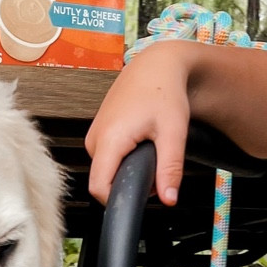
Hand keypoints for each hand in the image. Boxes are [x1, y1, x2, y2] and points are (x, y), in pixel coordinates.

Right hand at [85, 44, 195, 204]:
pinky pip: (106, 158)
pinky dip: (123, 159)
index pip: (99, 188)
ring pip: (106, 171)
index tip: (141, 197)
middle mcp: (95, 138)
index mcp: (109, 139)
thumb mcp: (173, 132)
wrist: (156, 66)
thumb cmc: (163, 91)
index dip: (120, 200)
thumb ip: (170, 168)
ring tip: (149, 149)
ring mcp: (94, 134)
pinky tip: (140, 142)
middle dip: (129, 183)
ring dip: (127, 170)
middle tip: (156, 166)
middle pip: (104, 181)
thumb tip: (168, 199)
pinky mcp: (98, 132)